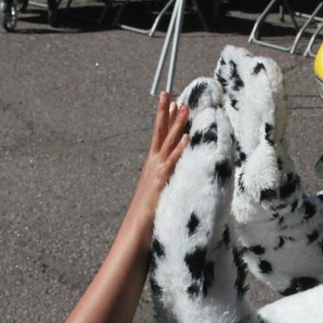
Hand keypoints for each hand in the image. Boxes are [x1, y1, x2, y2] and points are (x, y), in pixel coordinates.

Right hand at [128, 92, 189, 226]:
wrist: (135, 229)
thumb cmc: (148, 214)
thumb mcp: (158, 192)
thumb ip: (165, 181)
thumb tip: (171, 176)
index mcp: (152, 165)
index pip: (159, 136)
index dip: (164, 119)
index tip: (170, 102)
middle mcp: (153, 164)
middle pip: (159, 132)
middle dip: (164, 112)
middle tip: (169, 93)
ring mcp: (157, 171)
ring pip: (167, 142)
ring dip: (176, 124)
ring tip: (183, 107)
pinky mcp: (161, 181)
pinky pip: (172, 162)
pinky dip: (179, 149)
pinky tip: (187, 138)